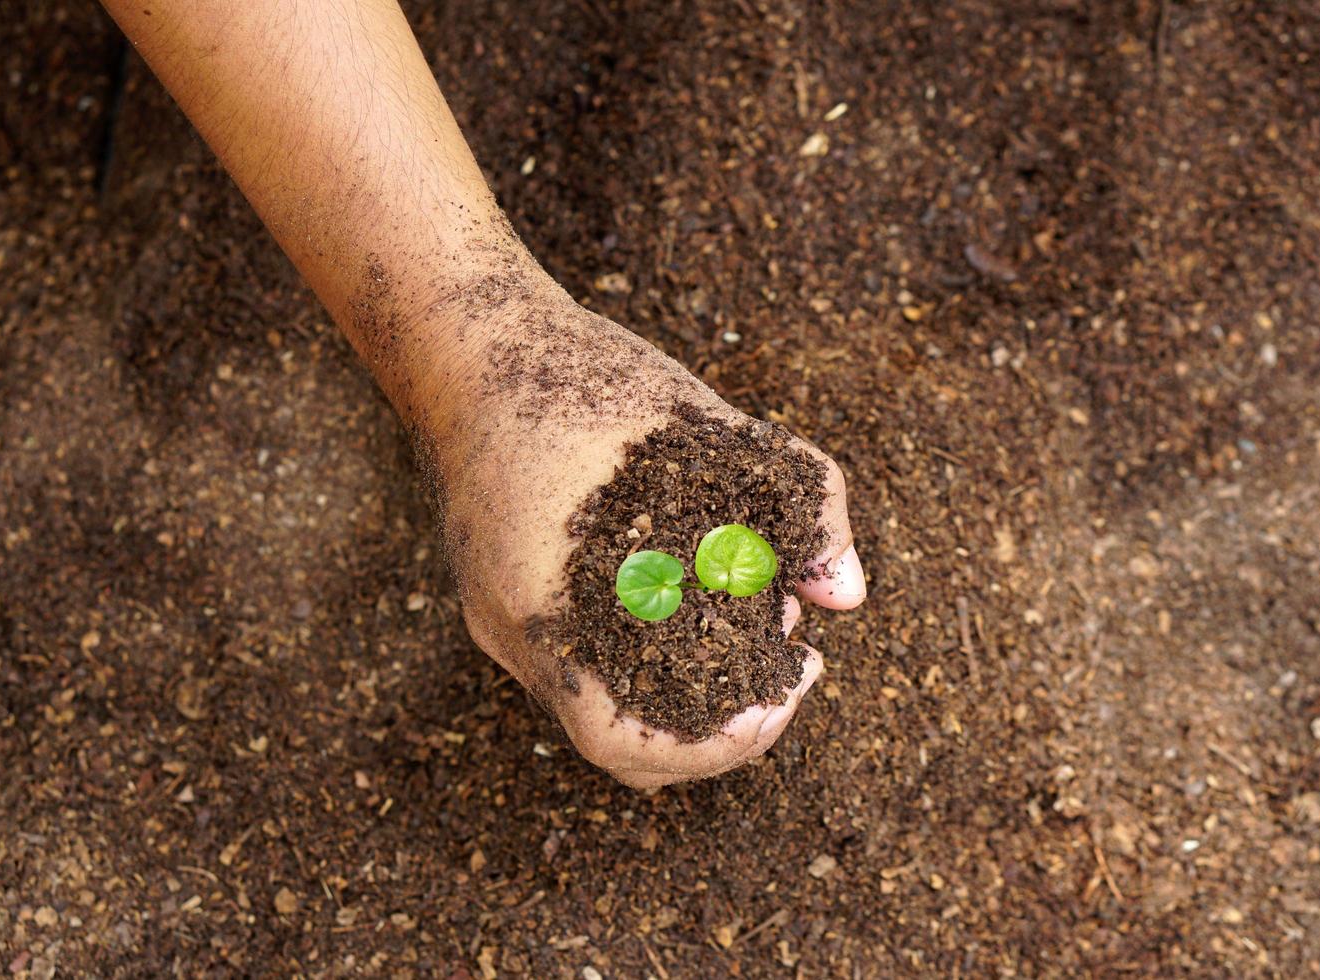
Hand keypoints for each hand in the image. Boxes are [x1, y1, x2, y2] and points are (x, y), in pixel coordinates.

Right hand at [434, 294, 864, 787]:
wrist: (469, 344)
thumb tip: (850, 599)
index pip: (625, 743)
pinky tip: (693, 590)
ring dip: (683, 686)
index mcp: (552, 607)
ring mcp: (499, 618)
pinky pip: (580, 659)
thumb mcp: (717, 429)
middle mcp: (515, 633)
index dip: (718, 745)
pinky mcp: (500, 596)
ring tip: (749, 616)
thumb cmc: (588, 378)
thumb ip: (804, 507)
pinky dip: (646, 652)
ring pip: (602, 702)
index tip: (786, 692)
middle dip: (716, 721)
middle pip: (618, 740)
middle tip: (785, 664)